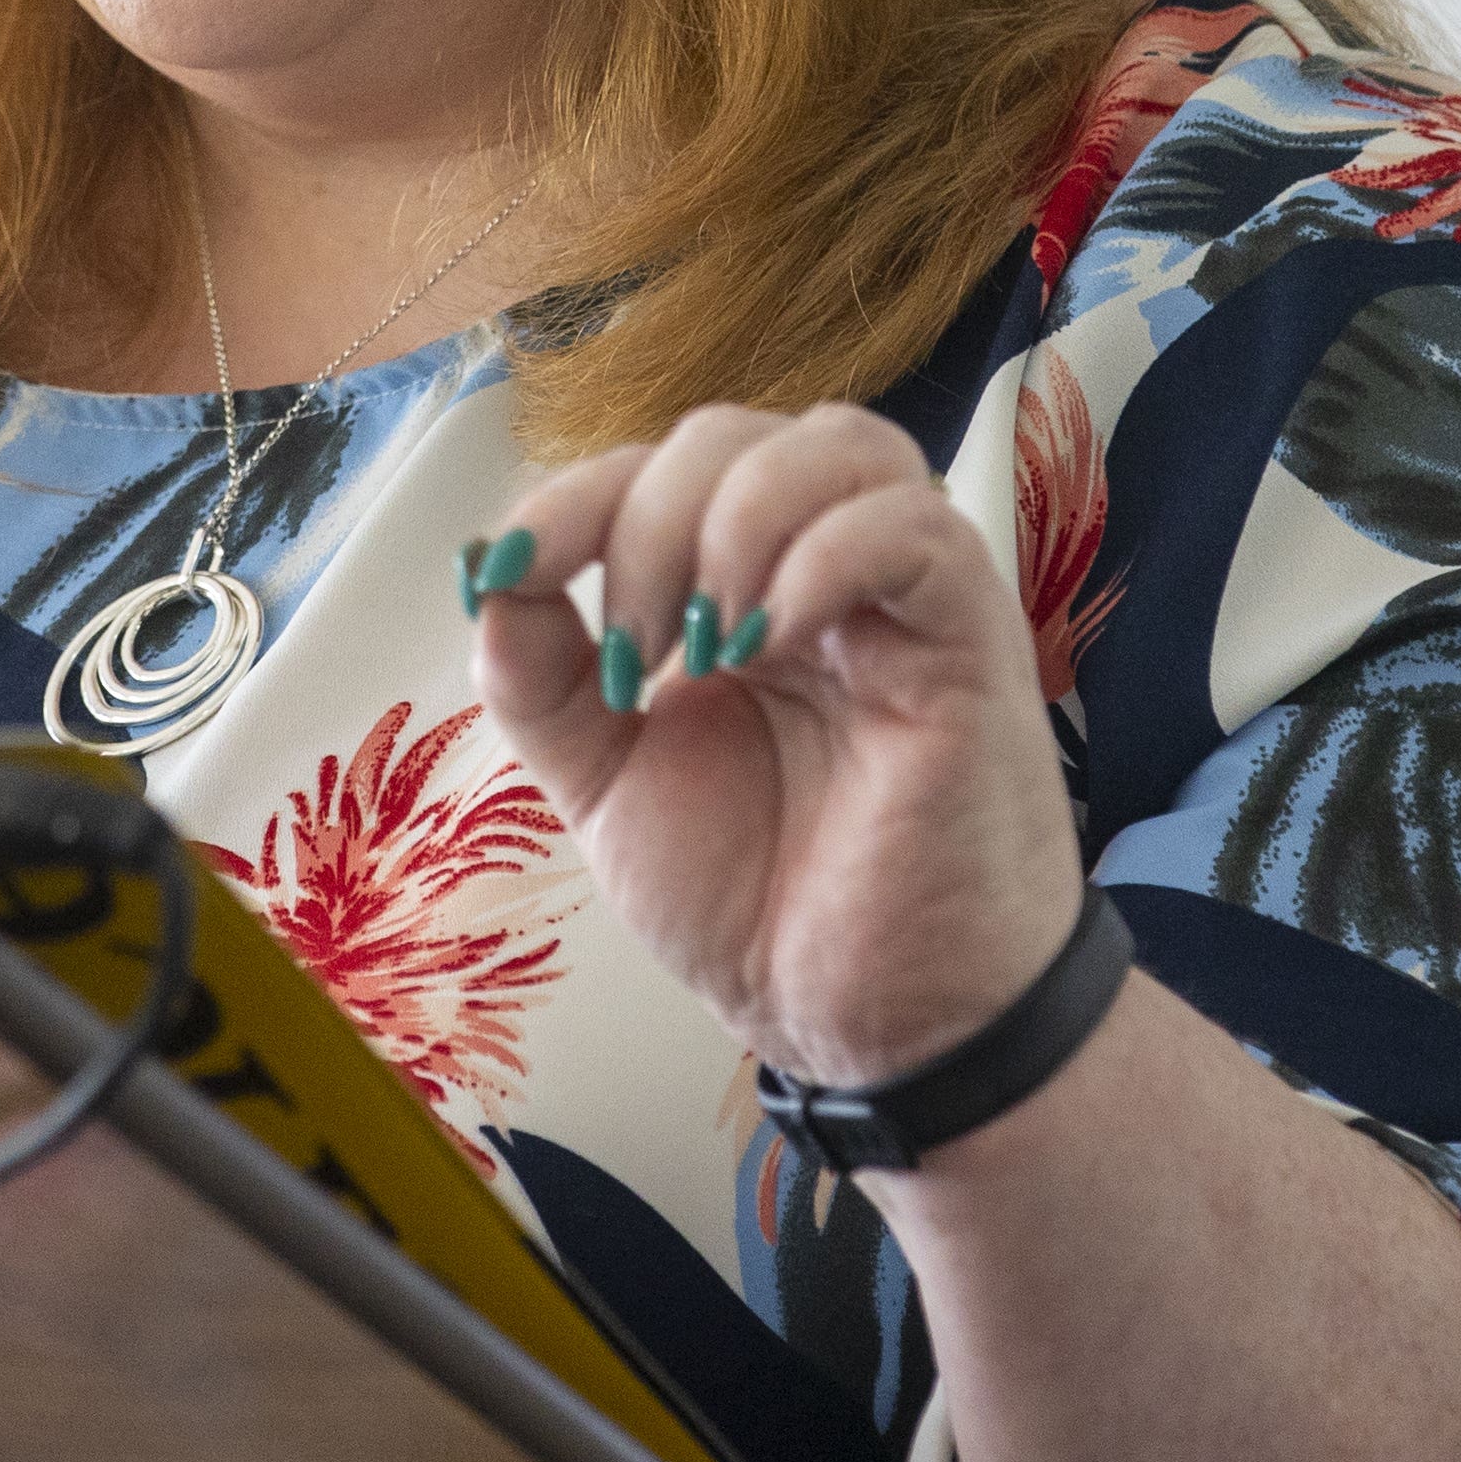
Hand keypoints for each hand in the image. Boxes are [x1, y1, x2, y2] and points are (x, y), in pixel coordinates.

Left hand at [463, 406, 1085, 1092]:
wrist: (864, 1024)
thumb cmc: (757, 903)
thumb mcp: (607, 783)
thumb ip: (543, 679)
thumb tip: (488, 573)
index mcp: (735, 589)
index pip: (655, 471)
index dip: (572, 497)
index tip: (509, 570)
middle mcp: (822, 571)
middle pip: (734, 437)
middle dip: (647, 523)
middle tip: (631, 659)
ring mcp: (902, 597)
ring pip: (838, 443)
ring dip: (734, 519)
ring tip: (703, 645)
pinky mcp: (971, 638)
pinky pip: (916, 527)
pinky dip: (826, 554)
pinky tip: (772, 639)